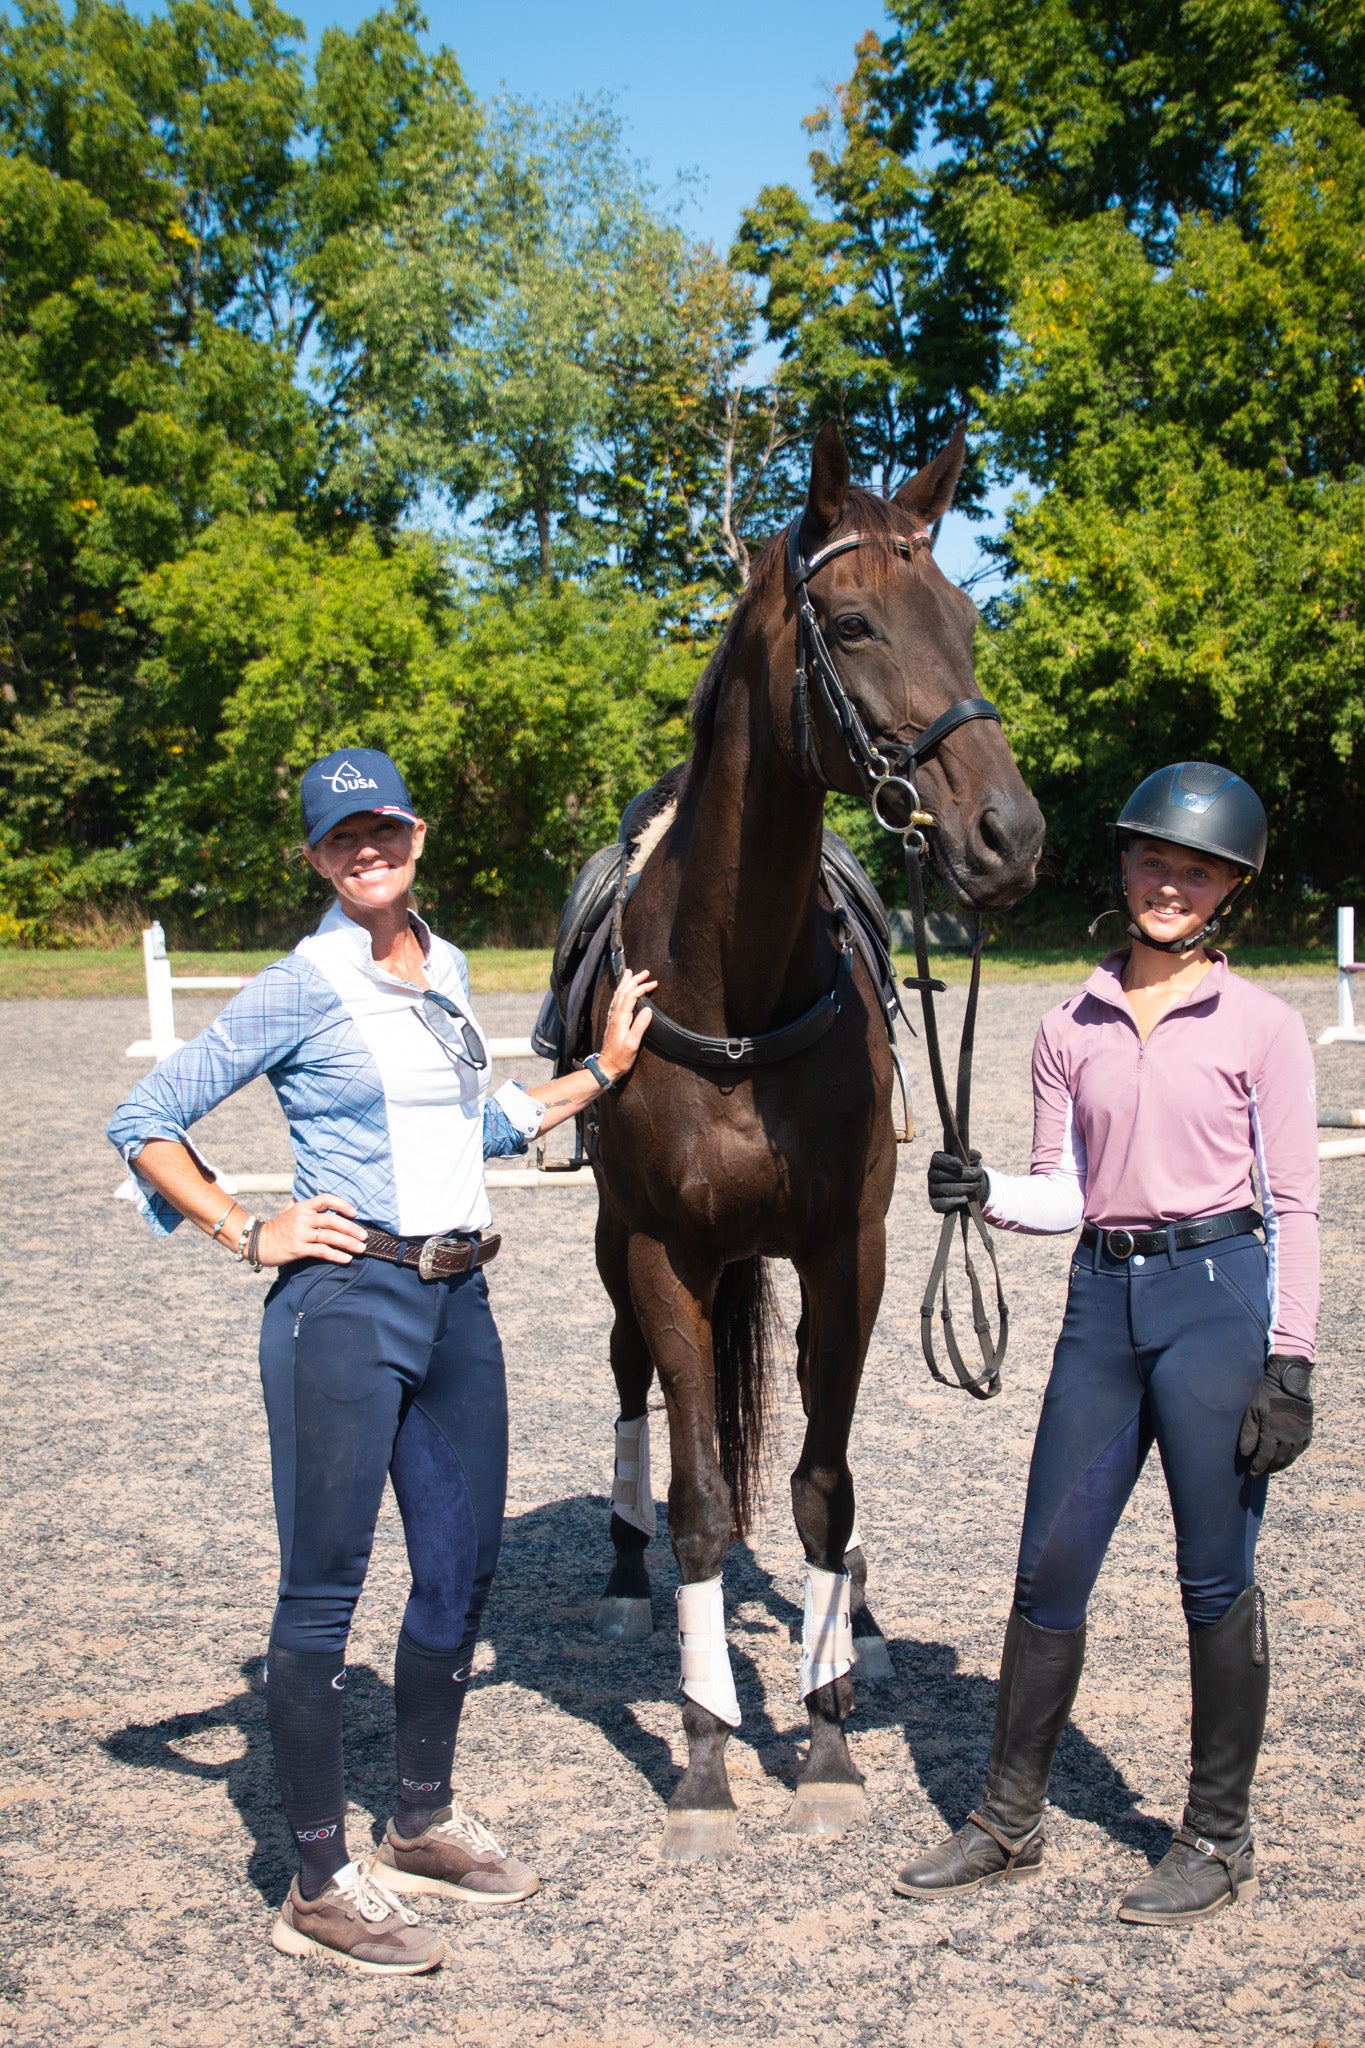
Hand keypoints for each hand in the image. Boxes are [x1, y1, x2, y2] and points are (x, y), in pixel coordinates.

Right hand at [256, 1193, 368, 1266]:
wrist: (258, 1243)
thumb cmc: (277, 1228)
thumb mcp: (288, 1211)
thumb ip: (303, 1204)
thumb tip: (317, 1197)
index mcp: (302, 1207)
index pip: (325, 1199)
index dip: (342, 1204)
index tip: (355, 1212)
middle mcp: (303, 1218)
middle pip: (332, 1220)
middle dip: (351, 1228)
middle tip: (365, 1235)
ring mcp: (300, 1234)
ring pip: (329, 1236)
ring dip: (348, 1243)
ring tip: (362, 1248)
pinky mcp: (298, 1249)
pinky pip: (321, 1251)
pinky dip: (336, 1255)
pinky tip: (346, 1259)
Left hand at [597, 967, 657, 1083]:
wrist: (607, 1066)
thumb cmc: (621, 1058)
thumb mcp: (633, 1044)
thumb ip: (640, 1026)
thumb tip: (647, 1010)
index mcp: (621, 1019)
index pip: (631, 997)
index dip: (642, 988)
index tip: (654, 983)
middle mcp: (615, 1015)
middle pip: (624, 992)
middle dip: (634, 980)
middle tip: (644, 972)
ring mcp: (612, 1018)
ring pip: (618, 995)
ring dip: (625, 983)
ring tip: (630, 973)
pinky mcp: (612, 1022)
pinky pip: (615, 1002)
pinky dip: (620, 992)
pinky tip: (621, 991)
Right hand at [927, 1149, 987, 1214]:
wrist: (971, 1190)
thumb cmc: (969, 1172)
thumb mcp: (972, 1162)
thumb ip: (973, 1156)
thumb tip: (976, 1156)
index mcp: (938, 1161)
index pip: (937, 1159)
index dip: (948, 1162)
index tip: (961, 1165)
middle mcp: (932, 1175)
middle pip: (940, 1175)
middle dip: (961, 1176)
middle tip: (977, 1175)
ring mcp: (932, 1190)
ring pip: (942, 1189)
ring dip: (961, 1188)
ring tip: (975, 1186)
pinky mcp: (935, 1204)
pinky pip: (941, 1204)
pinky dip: (954, 1202)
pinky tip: (965, 1198)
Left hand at [1237, 1354, 1313, 1475]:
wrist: (1290, 1380)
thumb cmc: (1267, 1394)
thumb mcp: (1253, 1411)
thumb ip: (1249, 1434)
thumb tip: (1245, 1454)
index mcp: (1274, 1432)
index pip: (1265, 1457)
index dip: (1258, 1468)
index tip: (1252, 1475)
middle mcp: (1290, 1437)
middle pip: (1278, 1460)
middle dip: (1268, 1469)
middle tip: (1259, 1474)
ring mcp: (1301, 1434)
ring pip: (1291, 1457)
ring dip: (1280, 1465)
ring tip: (1271, 1469)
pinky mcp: (1308, 1430)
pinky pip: (1301, 1449)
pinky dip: (1293, 1456)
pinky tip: (1286, 1458)